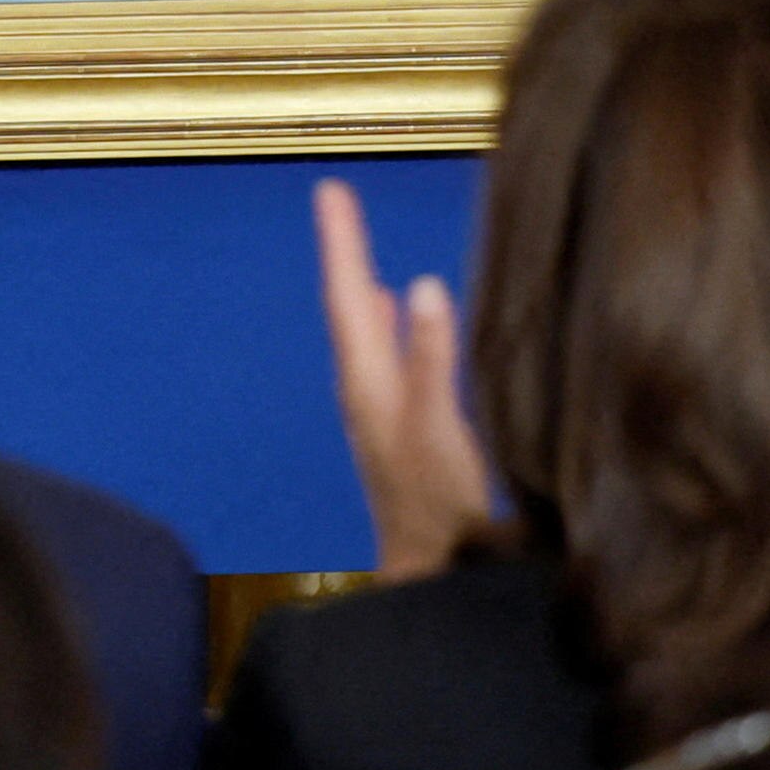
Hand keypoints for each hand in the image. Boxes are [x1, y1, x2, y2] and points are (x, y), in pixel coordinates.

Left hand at [315, 176, 496, 578]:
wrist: (432, 577)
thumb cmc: (436, 508)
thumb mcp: (439, 428)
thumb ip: (432, 360)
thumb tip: (424, 284)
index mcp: (367, 382)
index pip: (347, 296)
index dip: (342, 243)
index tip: (330, 191)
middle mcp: (366, 389)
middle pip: (350, 307)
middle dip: (347, 255)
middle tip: (338, 206)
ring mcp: (383, 411)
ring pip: (368, 335)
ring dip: (364, 290)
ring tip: (358, 258)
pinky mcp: (403, 430)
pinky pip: (390, 360)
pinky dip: (391, 329)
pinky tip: (402, 327)